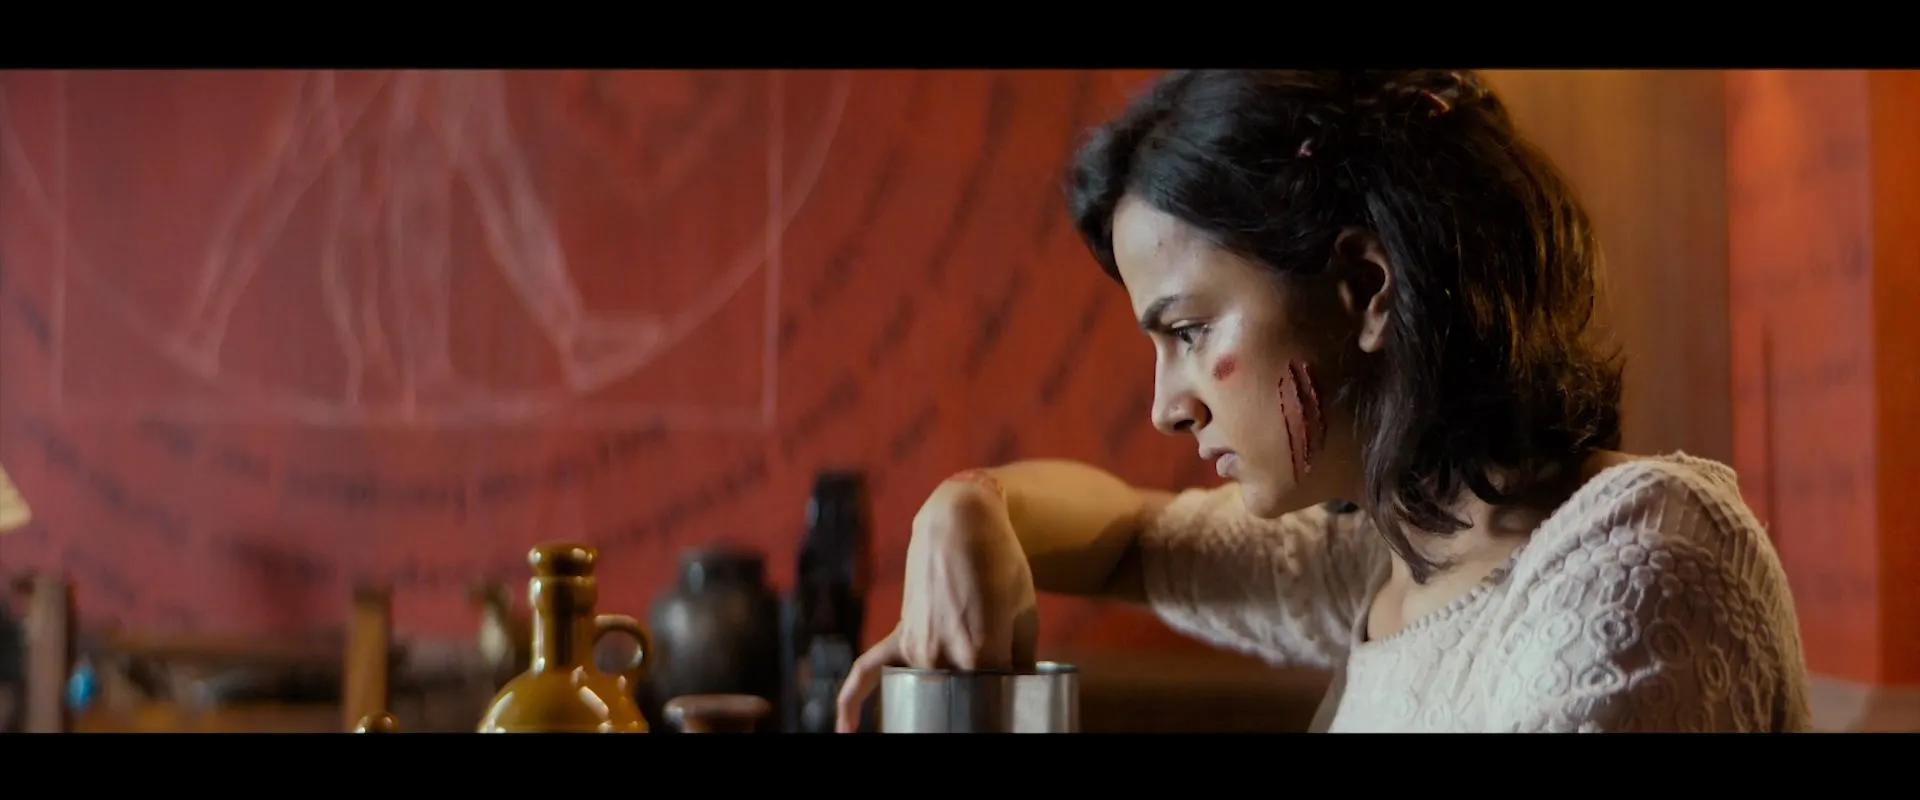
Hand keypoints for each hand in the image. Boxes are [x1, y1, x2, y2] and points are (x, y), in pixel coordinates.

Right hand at [834, 473, 1039, 731]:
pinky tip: (846, 730)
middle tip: (982, 707)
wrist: (963, 522)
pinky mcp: (899, 636)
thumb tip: (1021, 690)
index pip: (995, 701)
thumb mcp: (1026, 615)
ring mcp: (917, 648)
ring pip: (925, 694)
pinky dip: (853, 703)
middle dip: (972, 710)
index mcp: (983, 653)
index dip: (1008, 707)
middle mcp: (944, 655)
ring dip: (937, 705)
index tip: (1013, 708)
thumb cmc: (1003, 565)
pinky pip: (868, 673)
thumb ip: (1023, 661)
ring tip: (946, 714)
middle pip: (959, 704)